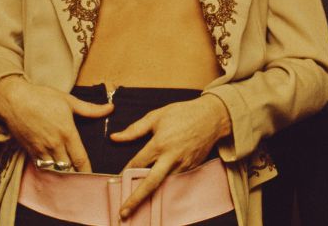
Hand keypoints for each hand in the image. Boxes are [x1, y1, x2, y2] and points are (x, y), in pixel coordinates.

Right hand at [0, 75, 112, 172]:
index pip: (80, 159)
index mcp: (67, 132)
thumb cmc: (42, 97)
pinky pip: (41, 167)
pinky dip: (48, 171)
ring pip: (54, 170)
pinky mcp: (30, 151)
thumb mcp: (69, 100)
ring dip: (62, 175)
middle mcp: (55, 144)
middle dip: (75, 176)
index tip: (93, 178)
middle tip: (83, 181)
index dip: (87, 171)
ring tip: (69, 180)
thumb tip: (110, 109)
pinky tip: (53, 172)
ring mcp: (41, 149)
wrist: (14, 100)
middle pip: (68, 168)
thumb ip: (90, 109)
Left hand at [110, 94, 231, 217]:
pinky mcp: (192, 168)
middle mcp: (171, 158)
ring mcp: (183, 165)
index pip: (137, 163)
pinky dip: (165, 183)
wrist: (212, 116)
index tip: (117, 180)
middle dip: (136, 199)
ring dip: (151, 192)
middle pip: (150, 184)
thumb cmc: (183, 113)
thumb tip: (115, 137)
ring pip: (164, 184)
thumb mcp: (156, 116)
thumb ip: (134, 129)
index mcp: (160, 144)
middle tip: (123, 212)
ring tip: (139, 200)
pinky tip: (159, 184)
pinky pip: (175, 179)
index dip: (125, 172)